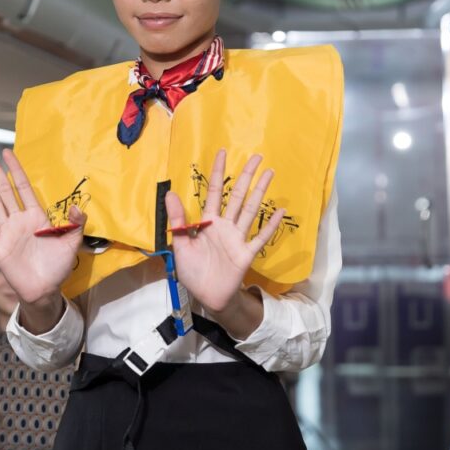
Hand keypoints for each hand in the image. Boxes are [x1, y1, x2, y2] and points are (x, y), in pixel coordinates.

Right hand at [0, 148, 84, 305]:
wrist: (44, 290)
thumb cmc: (58, 266)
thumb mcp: (72, 243)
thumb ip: (76, 224)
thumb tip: (77, 207)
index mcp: (36, 216)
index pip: (24, 187)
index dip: (16, 170)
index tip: (8, 152)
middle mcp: (19, 220)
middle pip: (5, 189)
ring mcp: (7, 232)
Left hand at [167, 149, 283, 313]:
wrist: (206, 295)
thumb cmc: (192, 270)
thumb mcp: (180, 244)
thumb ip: (177, 220)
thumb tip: (169, 193)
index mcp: (209, 222)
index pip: (215, 192)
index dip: (219, 173)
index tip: (223, 153)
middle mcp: (225, 226)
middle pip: (238, 196)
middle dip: (247, 176)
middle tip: (256, 156)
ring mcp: (238, 238)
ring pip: (250, 210)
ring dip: (260, 192)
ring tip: (270, 173)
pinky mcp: (246, 253)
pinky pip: (260, 237)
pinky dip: (270, 225)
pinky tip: (280, 211)